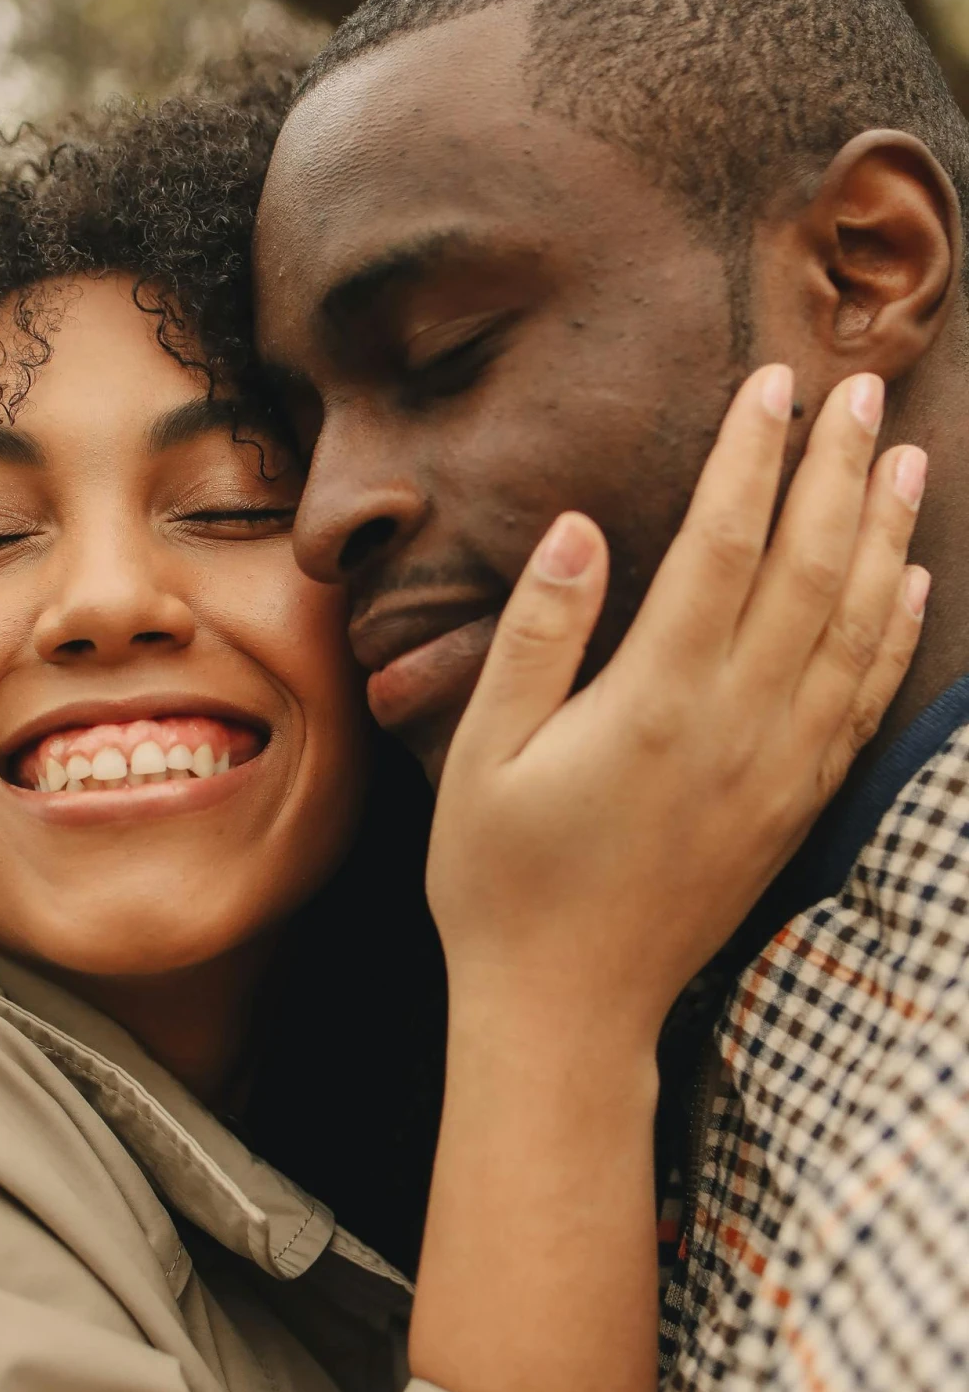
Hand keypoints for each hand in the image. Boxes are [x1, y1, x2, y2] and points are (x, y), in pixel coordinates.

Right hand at [428, 365, 926, 1057]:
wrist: (567, 1008)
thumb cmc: (502, 881)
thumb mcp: (484, 754)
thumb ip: (536, 636)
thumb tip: (578, 528)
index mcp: (656, 702)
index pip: (724, 545)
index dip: (753, 456)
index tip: (776, 383)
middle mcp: (738, 726)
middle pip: (811, 569)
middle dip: (839, 470)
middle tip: (864, 386)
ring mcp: (780, 770)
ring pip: (856, 629)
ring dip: (886, 536)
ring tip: (906, 458)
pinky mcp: (797, 806)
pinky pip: (864, 702)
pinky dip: (894, 633)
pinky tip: (908, 583)